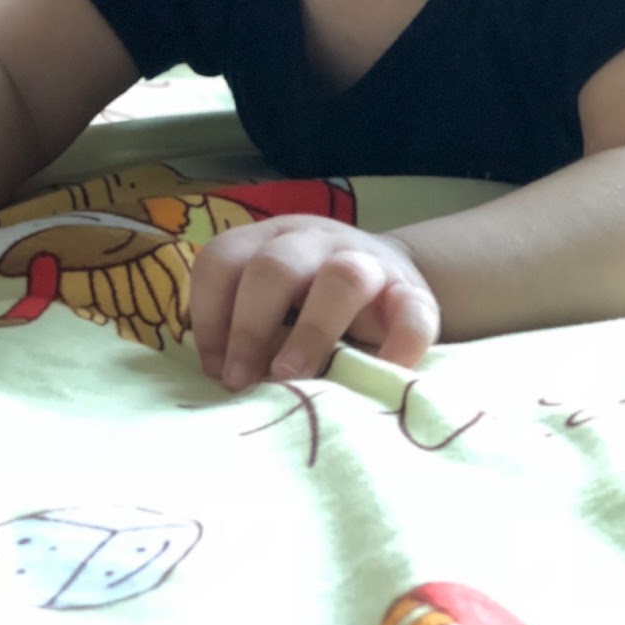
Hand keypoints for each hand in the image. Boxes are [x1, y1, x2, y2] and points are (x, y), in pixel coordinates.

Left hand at [189, 215, 440, 390]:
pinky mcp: (415, 295)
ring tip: (293, 379)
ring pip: (343, 278)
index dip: (210, 315)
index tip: (214, 369)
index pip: (223, 260)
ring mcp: (369, 264)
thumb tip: (222, 381)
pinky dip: (398, 348)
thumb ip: (249, 334)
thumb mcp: (274, 309)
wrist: (390, 287)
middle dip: (250, 327)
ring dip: (312, 333)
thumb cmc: (313, 310)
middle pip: (274, 267)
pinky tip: (379, 380)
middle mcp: (315, 243)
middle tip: (240, 381)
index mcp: (270, 243)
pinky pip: (412, 314)